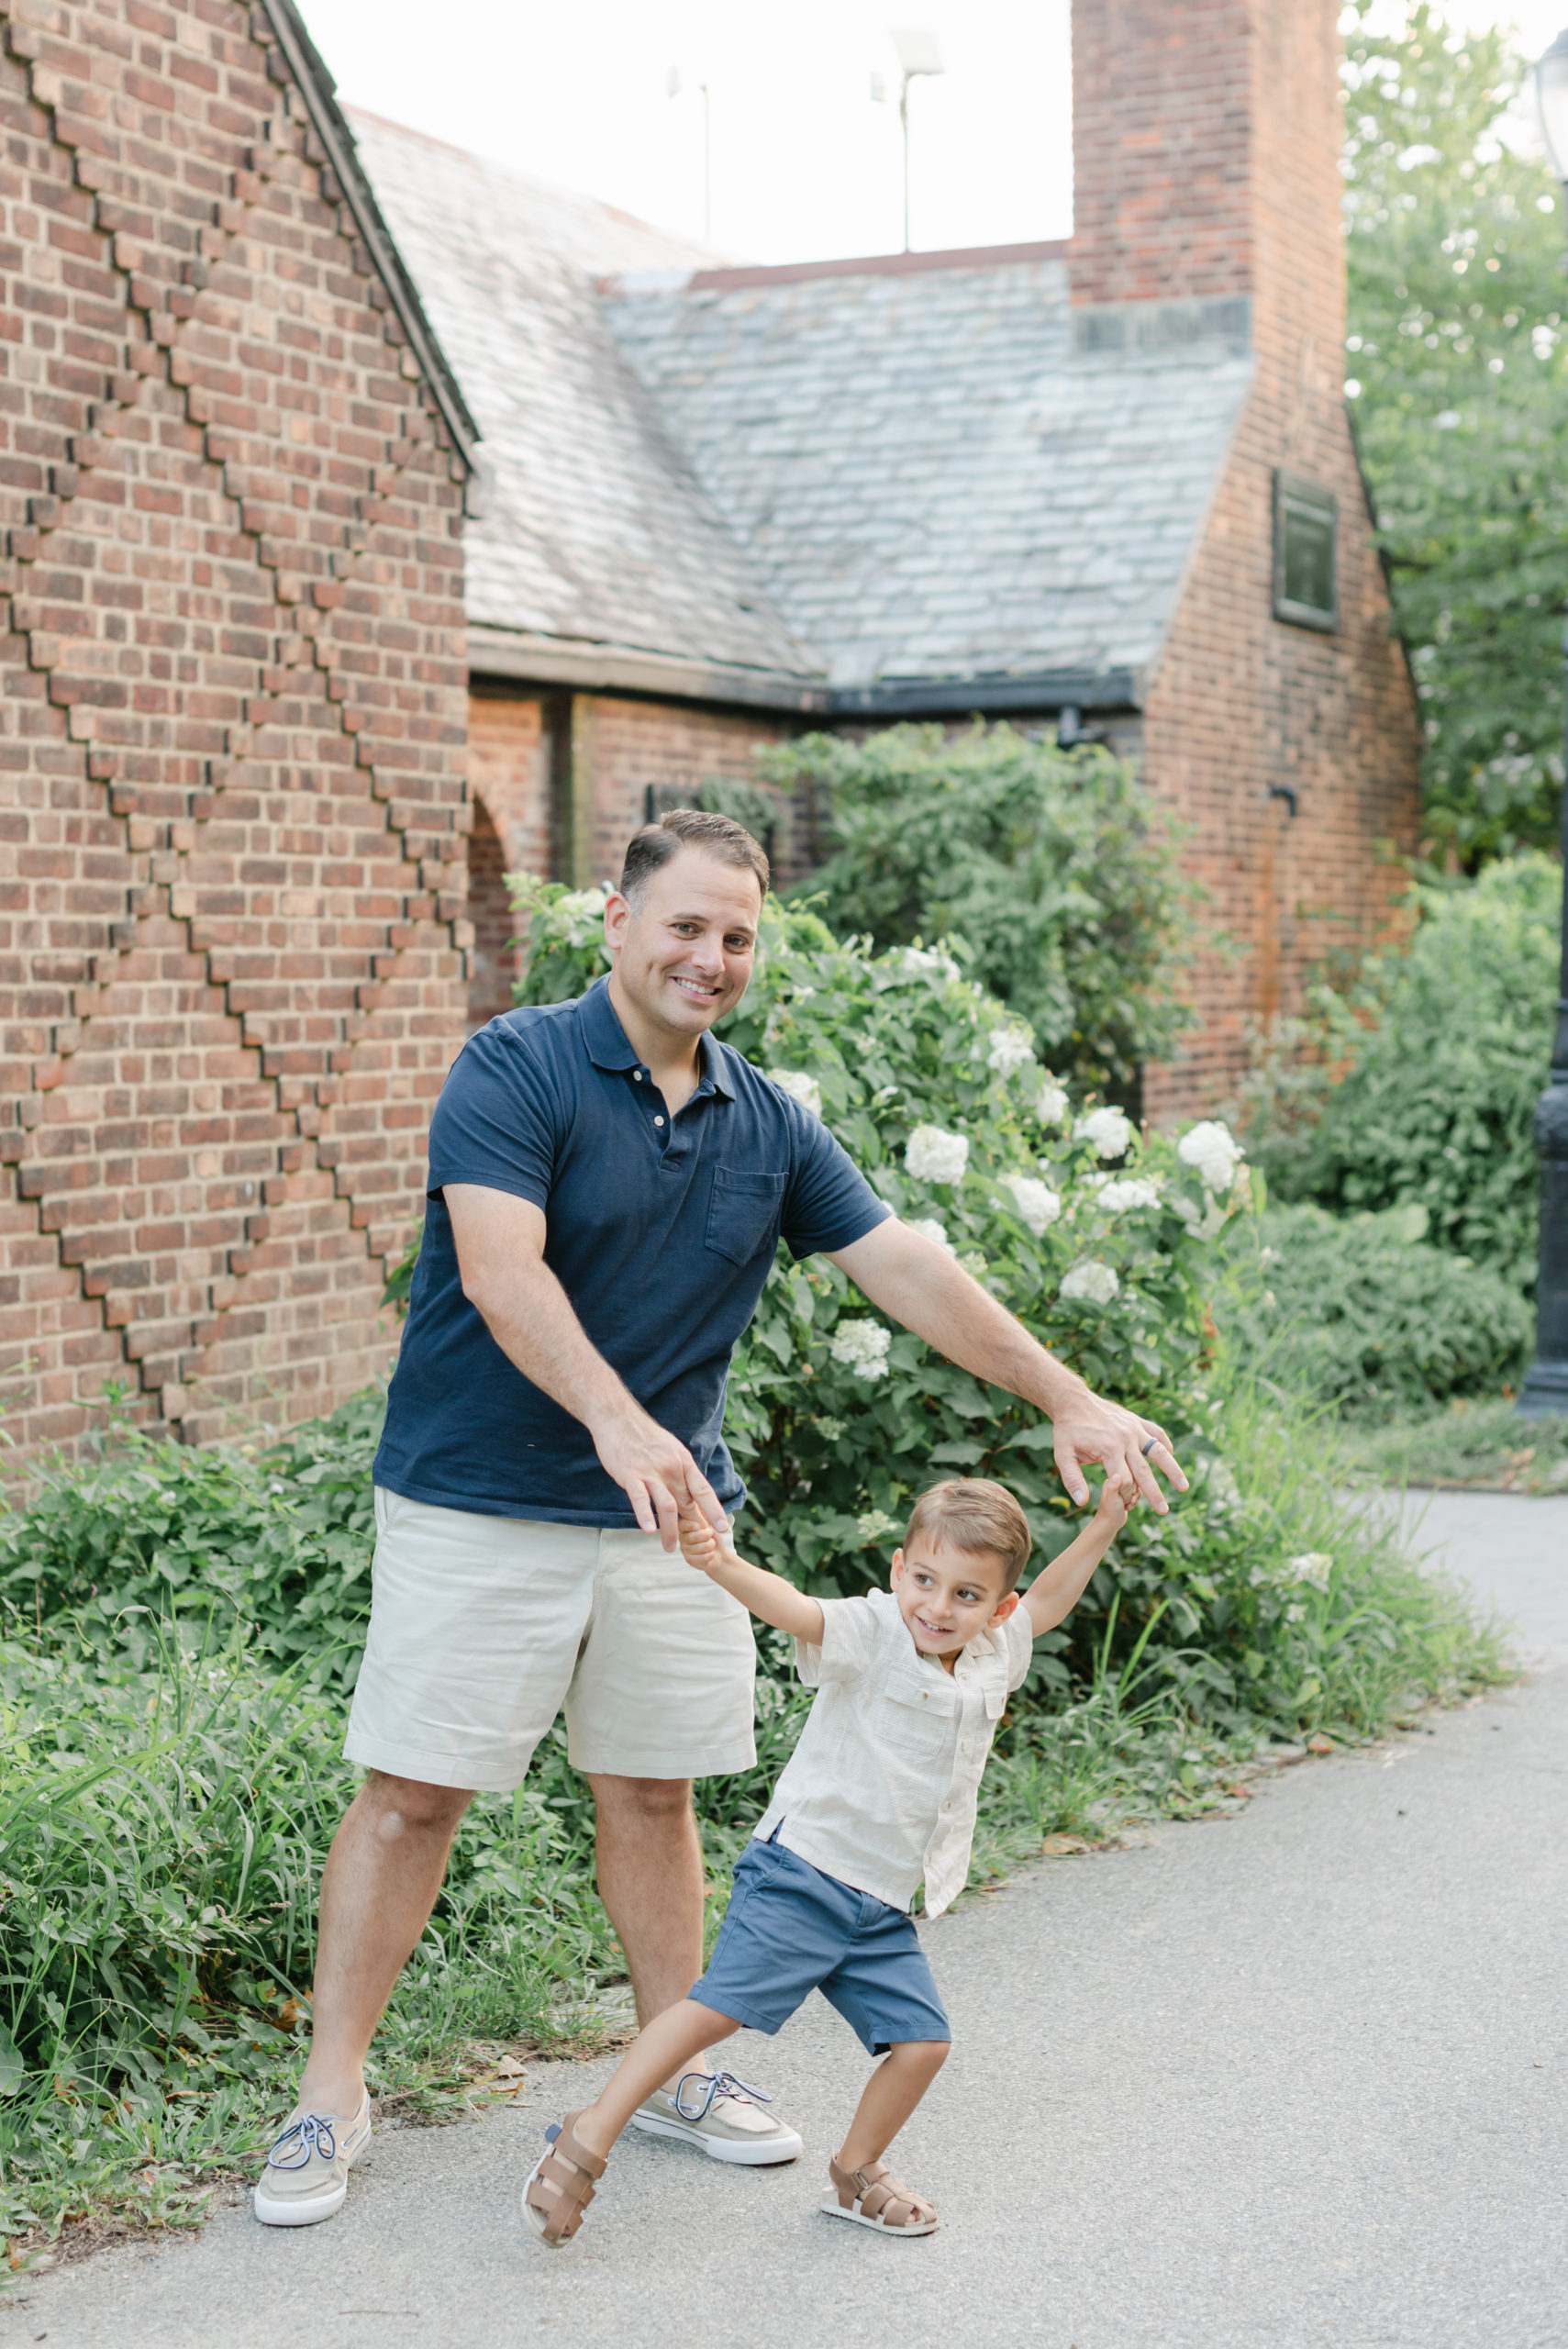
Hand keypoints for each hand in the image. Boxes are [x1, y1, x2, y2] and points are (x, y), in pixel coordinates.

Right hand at [590, 1405, 728, 1550]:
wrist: (618, 1418)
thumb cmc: (644, 1437)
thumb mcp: (670, 1451)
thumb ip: (679, 1473)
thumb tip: (690, 1494)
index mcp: (682, 1462)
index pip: (703, 1490)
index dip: (714, 1510)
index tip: (723, 1528)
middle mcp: (671, 1468)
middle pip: (686, 1503)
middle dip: (691, 1527)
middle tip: (692, 1546)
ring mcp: (651, 1472)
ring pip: (667, 1507)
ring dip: (670, 1531)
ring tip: (670, 1548)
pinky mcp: (631, 1476)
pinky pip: (641, 1499)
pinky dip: (645, 1516)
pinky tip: (649, 1531)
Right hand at [678, 1505, 724, 1574]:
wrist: (719, 1552)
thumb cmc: (713, 1534)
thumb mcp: (708, 1521)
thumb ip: (701, 1516)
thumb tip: (698, 1502)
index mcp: (685, 1524)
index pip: (682, 1524)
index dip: (690, 1526)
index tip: (698, 1526)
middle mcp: (681, 1536)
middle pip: (692, 1536)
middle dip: (707, 1535)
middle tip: (709, 1535)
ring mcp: (684, 1549)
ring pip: (699, 1547)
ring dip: (710, 1545)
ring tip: (710, 1544)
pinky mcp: (689, 1560)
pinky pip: (702, 1557)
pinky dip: (710, 1555)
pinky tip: (708, 1554)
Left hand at [1052, 1395, 1187, 1514]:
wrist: (1073, 1400)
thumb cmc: (1067, 1430)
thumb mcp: (1062, 1455)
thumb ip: (1072, 1480)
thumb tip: (1083, 1503)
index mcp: (1108, 1449)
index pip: (1124, 1480)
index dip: (1125, 1496)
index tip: (1126, 1506)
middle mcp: (1125, 1439)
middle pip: (1144, 1471)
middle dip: (1154, 1493)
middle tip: (1163, 1511)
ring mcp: (1134, 1428)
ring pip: (1159, 1452)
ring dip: (1173, 1470)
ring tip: (1184, 1487)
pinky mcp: (1137, 1421)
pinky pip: (1157, 1434)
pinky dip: (1166, 1446)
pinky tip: (1172, 1458)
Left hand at [1094, 1475, 1132, 1534]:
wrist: (1109, 1524)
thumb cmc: (1110, 1511)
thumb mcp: (1112, 1498)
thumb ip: (1113, 1487)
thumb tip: (1117, 1475)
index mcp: (1112, 1479)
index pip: (1130, 1475)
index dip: (1132, 1487)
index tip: (1126, 1497)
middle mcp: (1116, 1481)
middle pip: (1135, 1482)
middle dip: (1134, 1494)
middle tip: (1126, 1502)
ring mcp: (1121, 1488)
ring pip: (1136, 1488)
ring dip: (1134, 1499)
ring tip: (1126, 1506)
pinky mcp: (1125, 1494)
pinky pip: (1136, 1494)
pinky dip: (1134, 1502)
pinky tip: (1127, 1508)